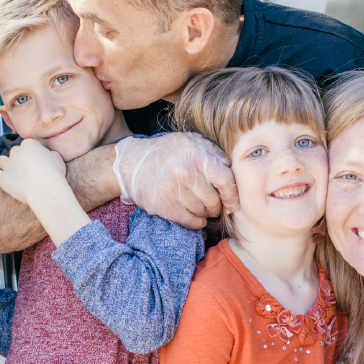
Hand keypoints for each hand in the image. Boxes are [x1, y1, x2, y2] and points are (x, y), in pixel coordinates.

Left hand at [0, 139, 66, 204]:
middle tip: (28, 169)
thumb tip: (47, 155)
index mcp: (29, 144)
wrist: (46, 190)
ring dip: (6, 165)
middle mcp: (16, 152)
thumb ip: (49, 153)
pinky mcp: (2, 178)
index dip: (33, 153)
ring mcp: (7, 165)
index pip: (28, 145)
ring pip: (1, 160)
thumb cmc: (55, 174)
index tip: (37, 161)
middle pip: (15, 152)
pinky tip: (4, 179)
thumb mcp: (57, 158)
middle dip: (19, 158)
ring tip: (14, 173)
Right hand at [113, 133, 238, 228]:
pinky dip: (196, 222)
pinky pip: (190, 221)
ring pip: (202, 211)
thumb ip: (211, 151)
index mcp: (195, 154)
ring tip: (199, 207)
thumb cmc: (164, 153)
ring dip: (204, 213)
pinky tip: (195, 218)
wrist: (130, 165)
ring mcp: (173, 189)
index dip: (232, 195)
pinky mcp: (163, 206)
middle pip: (214, 200)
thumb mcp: (188, 141)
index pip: (225, 179)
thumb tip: (231, 166)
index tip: (233, 203)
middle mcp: (185, 171)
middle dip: (216, 206)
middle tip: (213, 205)